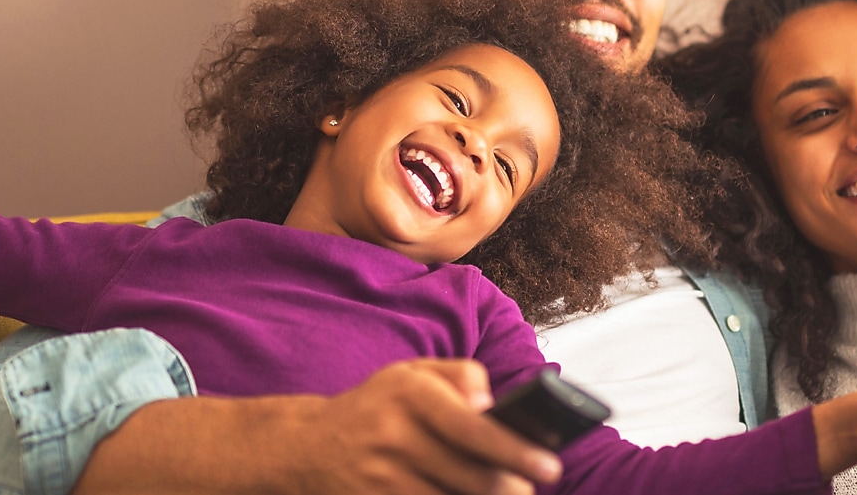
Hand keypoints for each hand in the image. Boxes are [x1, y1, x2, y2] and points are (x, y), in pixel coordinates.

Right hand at [76, 358, 561, 494]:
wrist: (307, 446)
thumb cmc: (377, 406)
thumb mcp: (412, 373)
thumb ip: (459, 374)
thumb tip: (492, 401)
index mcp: (408, 392)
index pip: (470, 425)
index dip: (513, 448)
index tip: (549, 464)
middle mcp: (393, 434)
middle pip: (468, 473)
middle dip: (509, 487)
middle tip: (531, 487)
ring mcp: (381, 476)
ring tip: (505, 493)